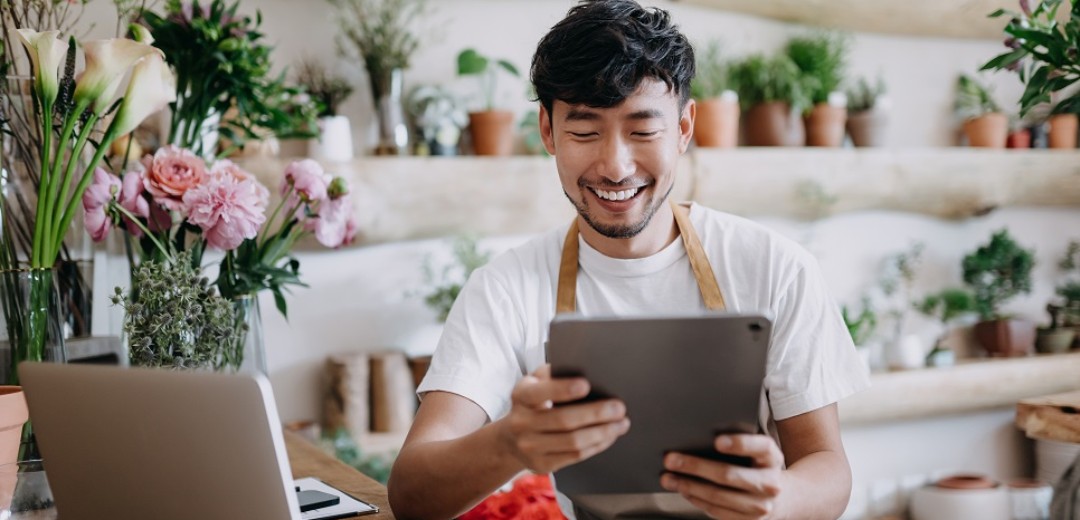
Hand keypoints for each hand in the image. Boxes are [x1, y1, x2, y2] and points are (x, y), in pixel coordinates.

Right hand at [497, 364, 629, 473]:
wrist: (511, 439)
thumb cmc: (533, 403)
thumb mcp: (535, 383)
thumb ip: (554, 374)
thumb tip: (587, 368)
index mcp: (521, 396)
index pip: (541, 392)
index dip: (563, 389)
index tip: (586, 385)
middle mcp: (521, 423)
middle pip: (564, 420)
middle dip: (596, 414)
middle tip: (619, 407)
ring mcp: (530, 447)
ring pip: (573, 442)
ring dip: (602, 432)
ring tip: (621, 423)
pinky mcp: (542, 464)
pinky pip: (575, 456)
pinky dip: (597, 445)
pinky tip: (609, 436)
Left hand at [660, 434, 785, 519]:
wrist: (784, 498)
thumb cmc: (760, 467)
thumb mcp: (758, 451)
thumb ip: (738, 442)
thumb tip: (699, 437)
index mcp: (772, 458)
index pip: (760, 447)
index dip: (739, 444)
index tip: (717, 441)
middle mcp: (770, 483)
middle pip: (729, 475)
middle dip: (695, 466)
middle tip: (671, 459)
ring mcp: (760, 506)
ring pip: (718, 496)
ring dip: (688, 486)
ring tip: (668, 478)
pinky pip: (717, 511)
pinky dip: (696, 500)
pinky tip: (683, 490)